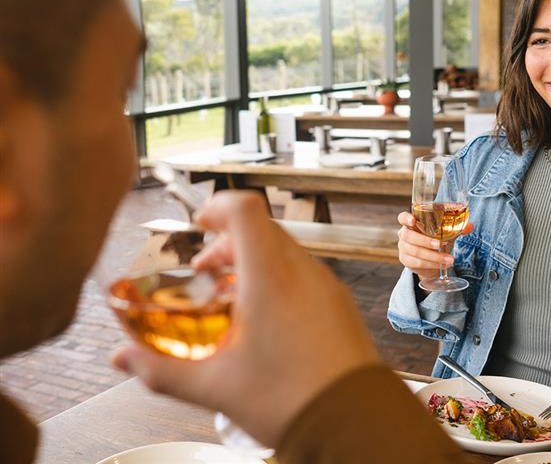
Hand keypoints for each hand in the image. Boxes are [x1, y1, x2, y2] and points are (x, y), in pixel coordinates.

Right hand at [112, 191, 378, 447]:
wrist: (354, 420)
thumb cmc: (290, 400)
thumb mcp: (215, 387)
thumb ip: (161, 370)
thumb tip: (122, 359)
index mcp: (270, 278)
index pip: (246, 210)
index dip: (218, 205)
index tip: (201, 221)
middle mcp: (303, 271)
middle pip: (263, 229)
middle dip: (229, 241)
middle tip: (206, 270)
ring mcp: (327, 284)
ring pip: (286, 250)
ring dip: (255, 260)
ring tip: (234, 297)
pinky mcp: (340, 302)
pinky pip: (306, 273)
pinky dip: (280, 277)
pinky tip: (267, 317)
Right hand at [396, 211, 473, 281]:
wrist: (431, 260)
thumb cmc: (437, 240)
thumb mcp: (446, 232)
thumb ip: (457, 228)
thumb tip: (469, 226)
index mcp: (412, 223)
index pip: (402, 217)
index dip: (406, 218)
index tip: (413, 220)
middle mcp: (404, 234)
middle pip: (408, 236)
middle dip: (425, 241)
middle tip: (440, 245)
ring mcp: (404, 248)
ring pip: (415, 252)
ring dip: (433, 256)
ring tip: (449, 259)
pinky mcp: (406, 261)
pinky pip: (417, 263)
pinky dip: (431, 264)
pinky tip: (442, 265)